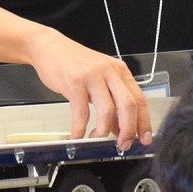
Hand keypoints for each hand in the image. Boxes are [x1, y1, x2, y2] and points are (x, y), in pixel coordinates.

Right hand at [27, 27, 151, 150]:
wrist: (48, 47)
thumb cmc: (74, 64)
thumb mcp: (98, 81)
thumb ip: (111, 103)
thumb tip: (118, 129)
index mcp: (120, 72)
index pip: (139, 99)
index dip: (143, 122)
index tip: (144, 139)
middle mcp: (110, 72)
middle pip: (128, 105)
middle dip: (128, 130)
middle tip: (123, 144)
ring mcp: (93, 76)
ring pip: (108, 110)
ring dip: (104, 131)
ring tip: (96, 140)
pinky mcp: (75, 83)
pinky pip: (82, 112)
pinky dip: (80, 129)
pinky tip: (77, 136)